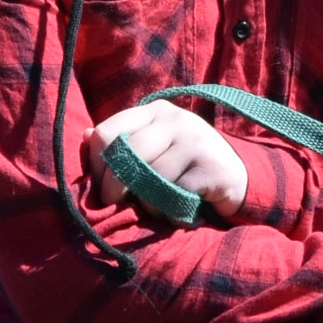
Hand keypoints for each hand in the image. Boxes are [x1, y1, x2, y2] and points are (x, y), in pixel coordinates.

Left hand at [87, 100, 247, 220]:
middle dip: (113, 186)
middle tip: (114, 203)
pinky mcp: (211, 167)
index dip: (96, 164)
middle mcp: (176, 119)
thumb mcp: (154, 149)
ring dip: (148, 203)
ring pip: (150, 179)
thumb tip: (84, 135)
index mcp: (155, 111)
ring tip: (160, 206)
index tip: (99, 186)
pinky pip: (173, 197)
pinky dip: (171, 212)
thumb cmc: (184, 166)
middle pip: (127, 153)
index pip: (108, 132)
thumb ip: (122, 143)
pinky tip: (182, 209)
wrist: (237, 178)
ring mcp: (196, 140)